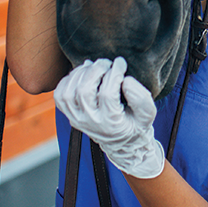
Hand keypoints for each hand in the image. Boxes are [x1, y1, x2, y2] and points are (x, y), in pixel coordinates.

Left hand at [54, 57, 165, 178]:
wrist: (123, 144)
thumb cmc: (136, 124)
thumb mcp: (148, 114)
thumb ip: (141, 98)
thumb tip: (126, 80)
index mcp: (110, 123)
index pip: (107, 94)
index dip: (114, 73)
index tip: (121, 63)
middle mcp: (90, 122)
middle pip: (83, 91)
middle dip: (95, 70)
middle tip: (106, 63)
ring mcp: (77, 119)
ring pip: (69, 92)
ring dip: (80, 73)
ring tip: (94, 66)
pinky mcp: (70, 115)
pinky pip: (60, 95)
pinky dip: (68, 80)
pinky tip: (82, 74)